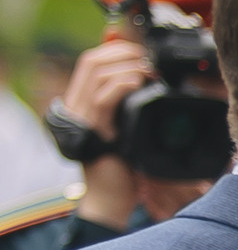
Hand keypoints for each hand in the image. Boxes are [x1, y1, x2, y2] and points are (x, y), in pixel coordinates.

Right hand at [56, 36, 151, 228]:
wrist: (110, 199)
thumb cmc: (122, 167)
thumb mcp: (127, 129)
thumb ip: (130, 106)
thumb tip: (148, 81)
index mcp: (81, 103)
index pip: (90, 61)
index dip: (115, 50)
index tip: (142, 53)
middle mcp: (76, 106)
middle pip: (91, 61)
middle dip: (123, 53)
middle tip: (148, 60)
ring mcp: (81, 117)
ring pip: (96, 73)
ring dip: (127, 65)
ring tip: (148, 71)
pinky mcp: (92, 130)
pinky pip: (102, 98)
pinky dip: (122, 85)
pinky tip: (139, 82)